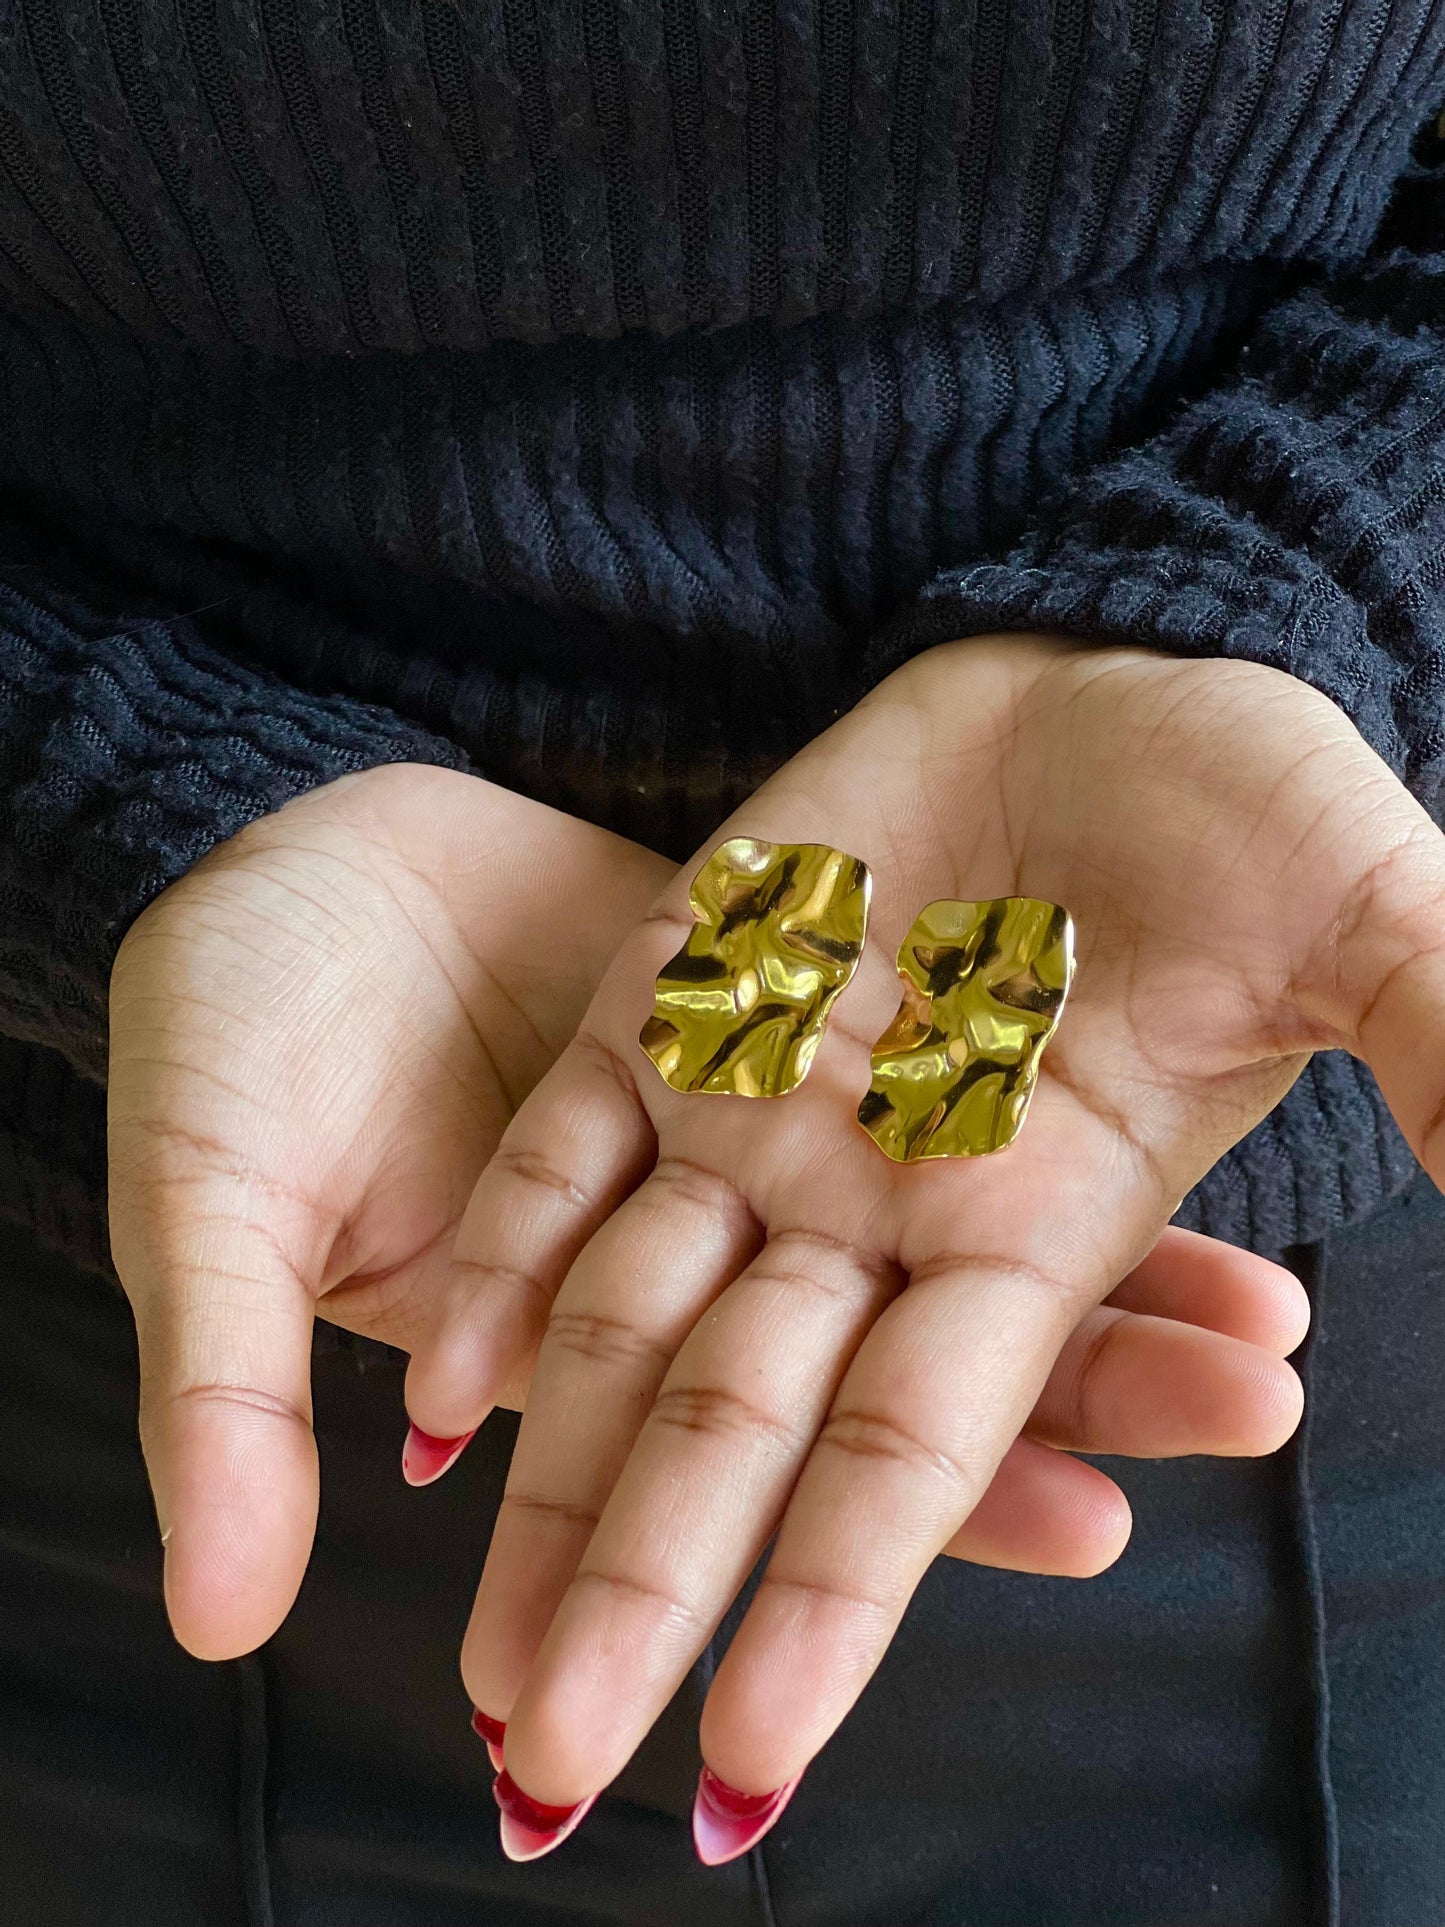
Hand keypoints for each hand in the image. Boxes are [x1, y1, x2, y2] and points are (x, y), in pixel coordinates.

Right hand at [111, 760, 1300, 1672]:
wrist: (280, 834)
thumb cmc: (224, 1022)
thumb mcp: (213, 1196)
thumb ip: (230, 1385)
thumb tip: (218, 1617)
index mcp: (566, 1340)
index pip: (736, 1471)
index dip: (842, 1554)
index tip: (1070, 1550)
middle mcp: (692, 1254)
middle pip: (895, 1364)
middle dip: (1066, 1411)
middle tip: (1248, 1415)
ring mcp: (753, 1130)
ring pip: (945, 1234)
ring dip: (1103, 1286)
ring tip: (1269, 1328)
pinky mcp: (788, 1012)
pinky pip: (932, 1073)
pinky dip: (1038, 1111)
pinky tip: (1175, 1138)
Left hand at [409, 636, 1444, 1847]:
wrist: (1090, 671)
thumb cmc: (1240, 790)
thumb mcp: (1360, 913)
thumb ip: (1438, 1039)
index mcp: (1029, 1218)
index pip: (918, 1448)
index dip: (836, 1601)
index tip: (746, 1763)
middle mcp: (875, 1200)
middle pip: (736, 1429)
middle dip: (647, 1592)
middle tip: (549, 1772)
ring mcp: (760, 1107)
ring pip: (625, 1325)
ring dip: (550, 1487)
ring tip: (477, 1662)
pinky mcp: (674, 998)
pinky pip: (564, 1155)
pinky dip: (504, 1266)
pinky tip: (440, 1397)